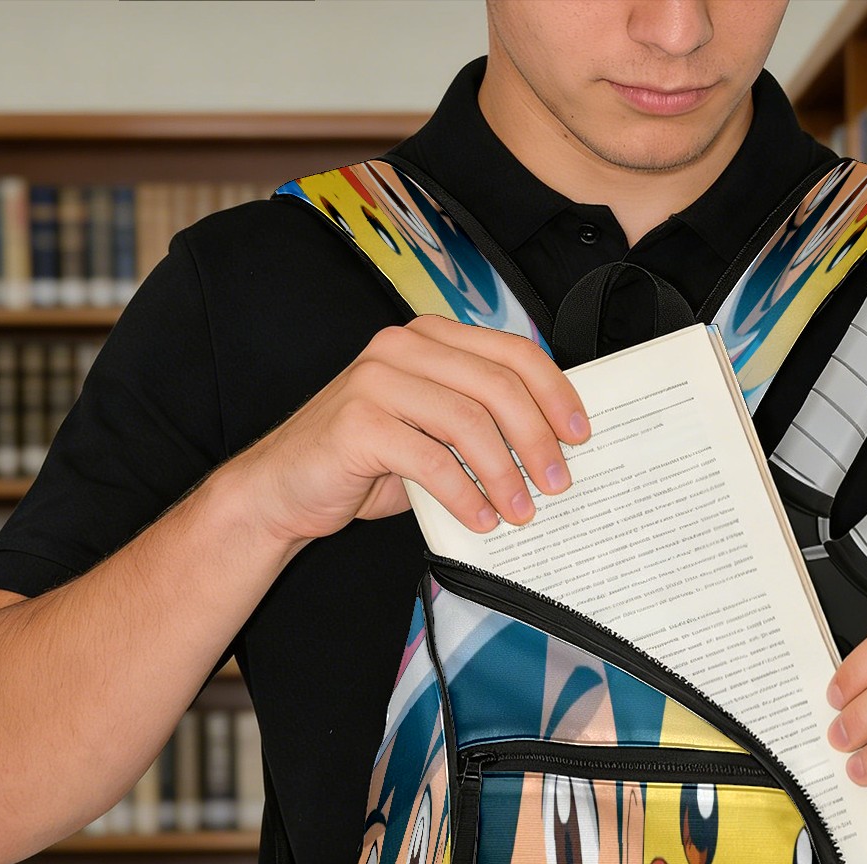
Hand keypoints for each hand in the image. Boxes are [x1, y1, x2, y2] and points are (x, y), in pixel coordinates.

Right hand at [223, 315, 588, 545]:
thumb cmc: (367, 463)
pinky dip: (464, 495)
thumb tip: (551, 451)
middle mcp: (403, 347)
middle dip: (537, 439)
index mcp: (430, 338)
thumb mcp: (432, 433)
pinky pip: (430, 459)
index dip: (555, 392)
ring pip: (468, 421)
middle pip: (497, 386)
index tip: (581, 436)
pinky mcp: (357, 422)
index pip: (511, 352)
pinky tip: (481, 521)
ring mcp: (377, 380)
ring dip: (505, 474)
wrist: (285, 489)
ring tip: (522, 512)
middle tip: (558, 483)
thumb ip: (478, 424)